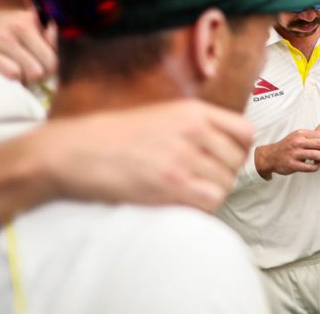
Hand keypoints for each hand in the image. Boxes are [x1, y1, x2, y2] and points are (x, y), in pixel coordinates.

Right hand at [0, 8, 56, 84]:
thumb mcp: (20, 22)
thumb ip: (42, 33)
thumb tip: (56, 48)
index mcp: (30, 20)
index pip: (56, 49)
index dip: (53, 64)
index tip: (45, 68)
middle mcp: (19, 27)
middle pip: (49, 63)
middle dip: (44, 74)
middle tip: (34, 77)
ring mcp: (2, 39)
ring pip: (34, 71)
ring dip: (29, 79)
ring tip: (22, 77)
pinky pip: (13, 73)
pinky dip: (14, 79)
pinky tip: (9, 76)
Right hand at [44, 100, 252, 211]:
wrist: (73, 151)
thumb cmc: (114, 137)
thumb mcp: (162, 116)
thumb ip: (195, 126)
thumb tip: (225, 147)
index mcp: (194, 111)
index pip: (246, 132)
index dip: (239, 151)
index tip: (224, 162)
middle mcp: (194, 130)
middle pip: (236, 162)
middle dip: (223, 175)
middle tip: (200, 182)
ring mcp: (183, 156)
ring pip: (226, 183)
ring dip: (212, 193)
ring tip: (188, 193)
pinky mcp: (171, 184)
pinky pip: (211, 200)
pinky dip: (203, 207)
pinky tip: (184, 204)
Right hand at [254, 128, 319, 178]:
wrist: (270, 156)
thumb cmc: (286, 146)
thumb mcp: (296, 136)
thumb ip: (309, 137)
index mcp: (300, 134)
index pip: (318, 135)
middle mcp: (297, 142)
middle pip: (319, 144)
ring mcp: (294, 154)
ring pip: (315, 155)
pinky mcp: (292, 165)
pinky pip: (308, 167)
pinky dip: (315, 167)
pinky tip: (317, 167)